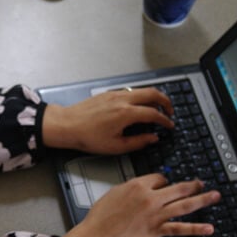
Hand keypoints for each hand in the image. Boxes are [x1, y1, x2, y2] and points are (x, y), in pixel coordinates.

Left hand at [42, 87, 173, 154]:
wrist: (66, 125)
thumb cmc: (86, 137)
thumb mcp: (115, 146)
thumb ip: (138, 142)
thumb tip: (153, 138)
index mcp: (126, 114)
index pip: (154, 113)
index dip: (165, 120)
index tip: (170, 125)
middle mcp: (122, 100)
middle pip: (153, 93)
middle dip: (166, 101)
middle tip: (170, 111)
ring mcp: (115, 94)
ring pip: (142, 90)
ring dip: (153, 97)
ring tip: (157, 108)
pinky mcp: (108, 93)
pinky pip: (130, 91)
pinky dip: (140, 96)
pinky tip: (139, 105)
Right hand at [63, 175, 219, 236]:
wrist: (99, 235)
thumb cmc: (102, 215)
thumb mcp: (115, 191)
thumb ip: (132, 187)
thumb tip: (144, 187)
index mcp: (138, 186)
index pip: (159, 178)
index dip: (163, 180)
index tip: (164, 184)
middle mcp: (150, 198)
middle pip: (178, 188)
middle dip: (192, 185)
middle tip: (201, 183)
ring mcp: (156, 215)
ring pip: (184, 205)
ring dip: (202, 199)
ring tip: (214, 196)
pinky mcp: (157, 230)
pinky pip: (180, 228)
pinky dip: (196, 229)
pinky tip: (208, 228)